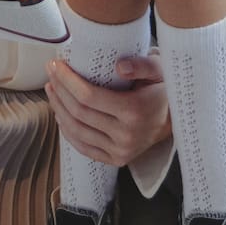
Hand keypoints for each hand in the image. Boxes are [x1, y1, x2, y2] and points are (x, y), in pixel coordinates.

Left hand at [45, 52, 170, 167]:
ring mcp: (120, 151)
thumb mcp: (160, 70)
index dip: (67, 80)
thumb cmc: (164, 89)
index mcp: (134, 111)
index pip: (89, 96)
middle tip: (50, 72)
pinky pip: (83, 147)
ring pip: (77, 131)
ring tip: (52, 89)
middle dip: (59, 90)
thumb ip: (141, 64)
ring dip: (58, 109)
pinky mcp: (116, 160)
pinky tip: (60, 114)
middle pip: (79, 113)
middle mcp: (126, 135)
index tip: (56, 64)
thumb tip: (118, 66)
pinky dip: (67, 131)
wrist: (175, 120)